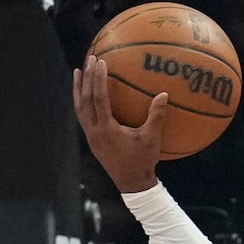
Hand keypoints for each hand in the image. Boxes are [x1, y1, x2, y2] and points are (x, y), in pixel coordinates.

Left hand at [72, 56, 166, 192]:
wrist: (132, 184)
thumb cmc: (143, 161)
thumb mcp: (152, 138)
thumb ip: (157, 116)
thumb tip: (164, 94)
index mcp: (106, 129)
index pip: (99, 99)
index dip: (98, 79)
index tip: (100, 61)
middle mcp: (94, 132)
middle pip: (85, 100)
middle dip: (87, 78)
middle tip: (90, 59)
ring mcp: (91, 136)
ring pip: (79, 108)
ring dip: (78, 89)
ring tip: (79, 71)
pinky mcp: (92, 140)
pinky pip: (83, 116)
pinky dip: (82, 102)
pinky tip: (86, 94)